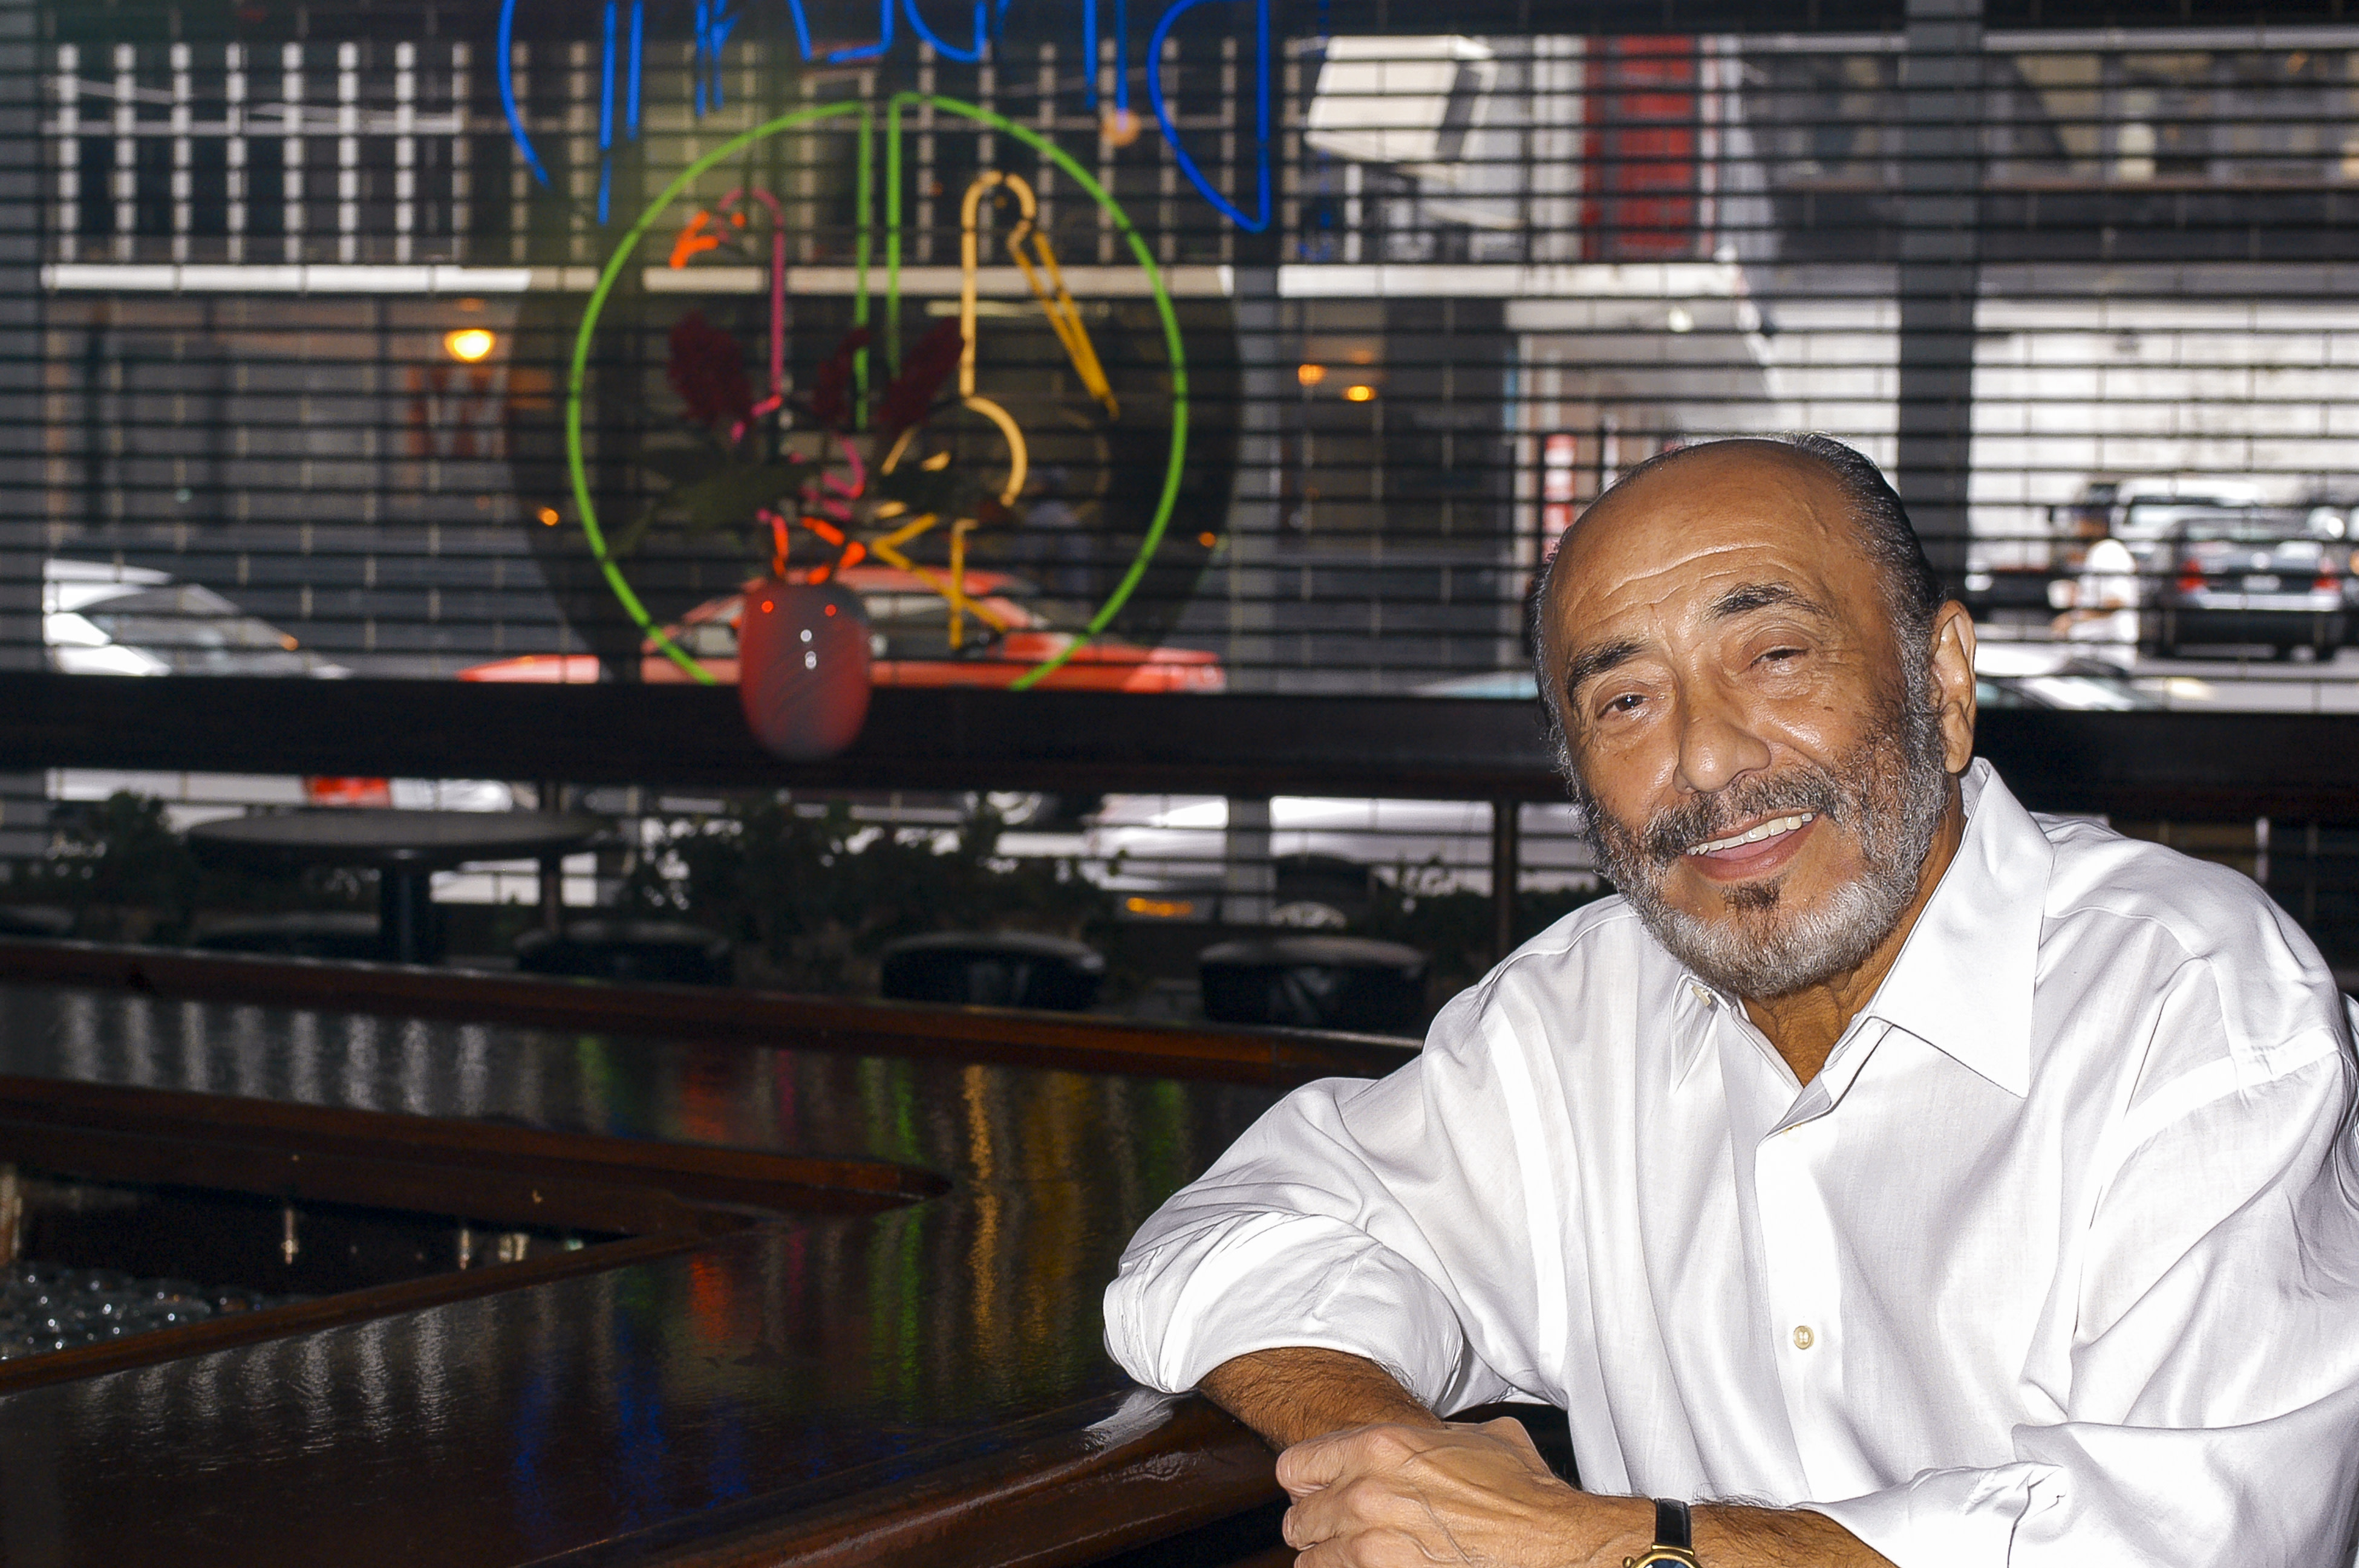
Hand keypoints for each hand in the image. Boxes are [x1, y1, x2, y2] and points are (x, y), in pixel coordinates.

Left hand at [1275, 1416, 1650, 1567]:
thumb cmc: (1520, 1489)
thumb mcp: (1475, 1437)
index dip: (1308, 1484)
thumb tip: (1427, 1439)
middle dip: (1317, 1527)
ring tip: (1354, 1559)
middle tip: (1338, 1534)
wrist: (1549, 1538)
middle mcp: (1364, 1489)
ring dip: (1329, 1559)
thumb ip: (1430, 1435)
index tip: (1319, 1495)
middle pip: (1298, 1518)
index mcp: (1378, 1445)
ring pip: (1311, 1558)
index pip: (1296, 1466)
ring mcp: (1370, 1539)